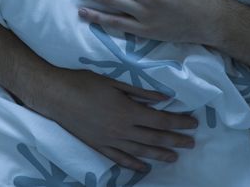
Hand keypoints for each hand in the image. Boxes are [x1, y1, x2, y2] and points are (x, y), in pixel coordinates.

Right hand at [22, 66, 198, 172]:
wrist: (56, 96)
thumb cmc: (85, 83)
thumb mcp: (115, 82)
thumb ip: (140, 93)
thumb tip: (163, 98)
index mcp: (128, 111)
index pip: (160, 120)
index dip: (178, 122)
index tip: (193, 123)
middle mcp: (122, 130)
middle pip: (154, 137)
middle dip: (175, 140)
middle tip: (191, 143)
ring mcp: (110, 140)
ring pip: (140, 151)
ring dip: (159, 154)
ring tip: (174, 157)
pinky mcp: (99, 146)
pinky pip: (120, 159)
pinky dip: (134, 164)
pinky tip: (144, 167)